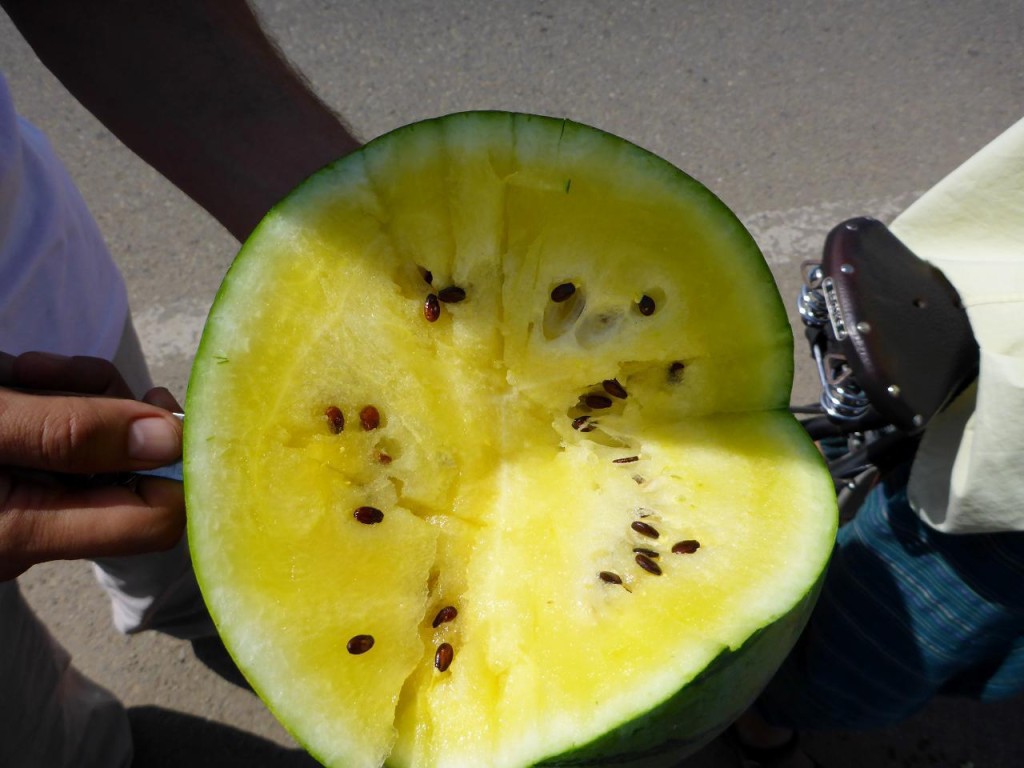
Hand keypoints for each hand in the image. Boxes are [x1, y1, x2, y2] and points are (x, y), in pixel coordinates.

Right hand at [0, 352, 184, 580]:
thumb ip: (72, 432)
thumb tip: (170, 439)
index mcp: (29, 535)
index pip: (154, 520)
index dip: (172, 460)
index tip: (156, 399)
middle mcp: (32, 534)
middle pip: (125, 470)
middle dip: (101, 407)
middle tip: (41, 370)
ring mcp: (21, 507)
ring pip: (93, 444)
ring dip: (65, 393)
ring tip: (16, 372)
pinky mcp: (9, 482)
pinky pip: (55, 441)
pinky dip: (43, 399)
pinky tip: (12, 378)